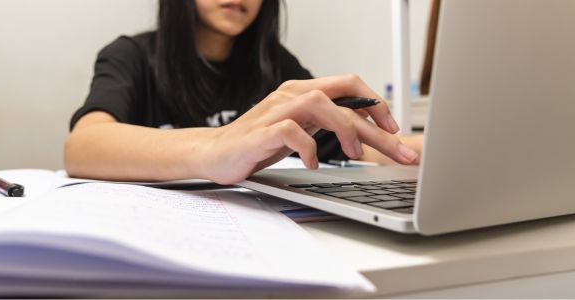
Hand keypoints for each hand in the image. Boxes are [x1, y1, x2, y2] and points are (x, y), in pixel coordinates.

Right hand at [198, 74, 418, 183]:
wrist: (216, 154)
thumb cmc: (259, 143)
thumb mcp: (301, 130)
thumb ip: (327, 124)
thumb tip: (367, 132)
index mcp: (303, 92)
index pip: (349, 85)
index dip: (376, 104)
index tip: (394, 129)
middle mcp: (291, 96)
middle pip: (343, 98)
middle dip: (377, 126)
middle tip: (398, 150)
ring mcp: (275, 111)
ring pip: (321, 104)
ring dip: (345, 130)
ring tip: (353, 156)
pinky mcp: (261, 132)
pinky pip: (292, 131)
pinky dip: (308, 148)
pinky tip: (312, 164)